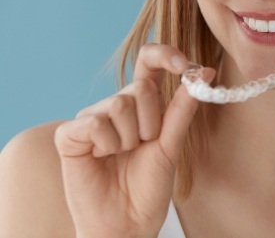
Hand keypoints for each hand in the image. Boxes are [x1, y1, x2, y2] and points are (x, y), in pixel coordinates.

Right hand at [54, 44, 213, 237]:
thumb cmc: (149, 186)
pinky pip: (94, 122)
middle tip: (143, 146)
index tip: (184, 65)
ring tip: (123, 155)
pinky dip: (106, 144)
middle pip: (141, 86)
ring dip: (130, 137)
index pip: (150, 62)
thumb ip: (183, 108)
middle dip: (152, 121)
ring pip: (120, 103)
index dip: (165, 55)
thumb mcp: (172, 144)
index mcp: (143, 103)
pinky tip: (102, 158)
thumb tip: (204, 72)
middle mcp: (117, 105)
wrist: (127, 223)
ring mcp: (92, 118)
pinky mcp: (70, 134)